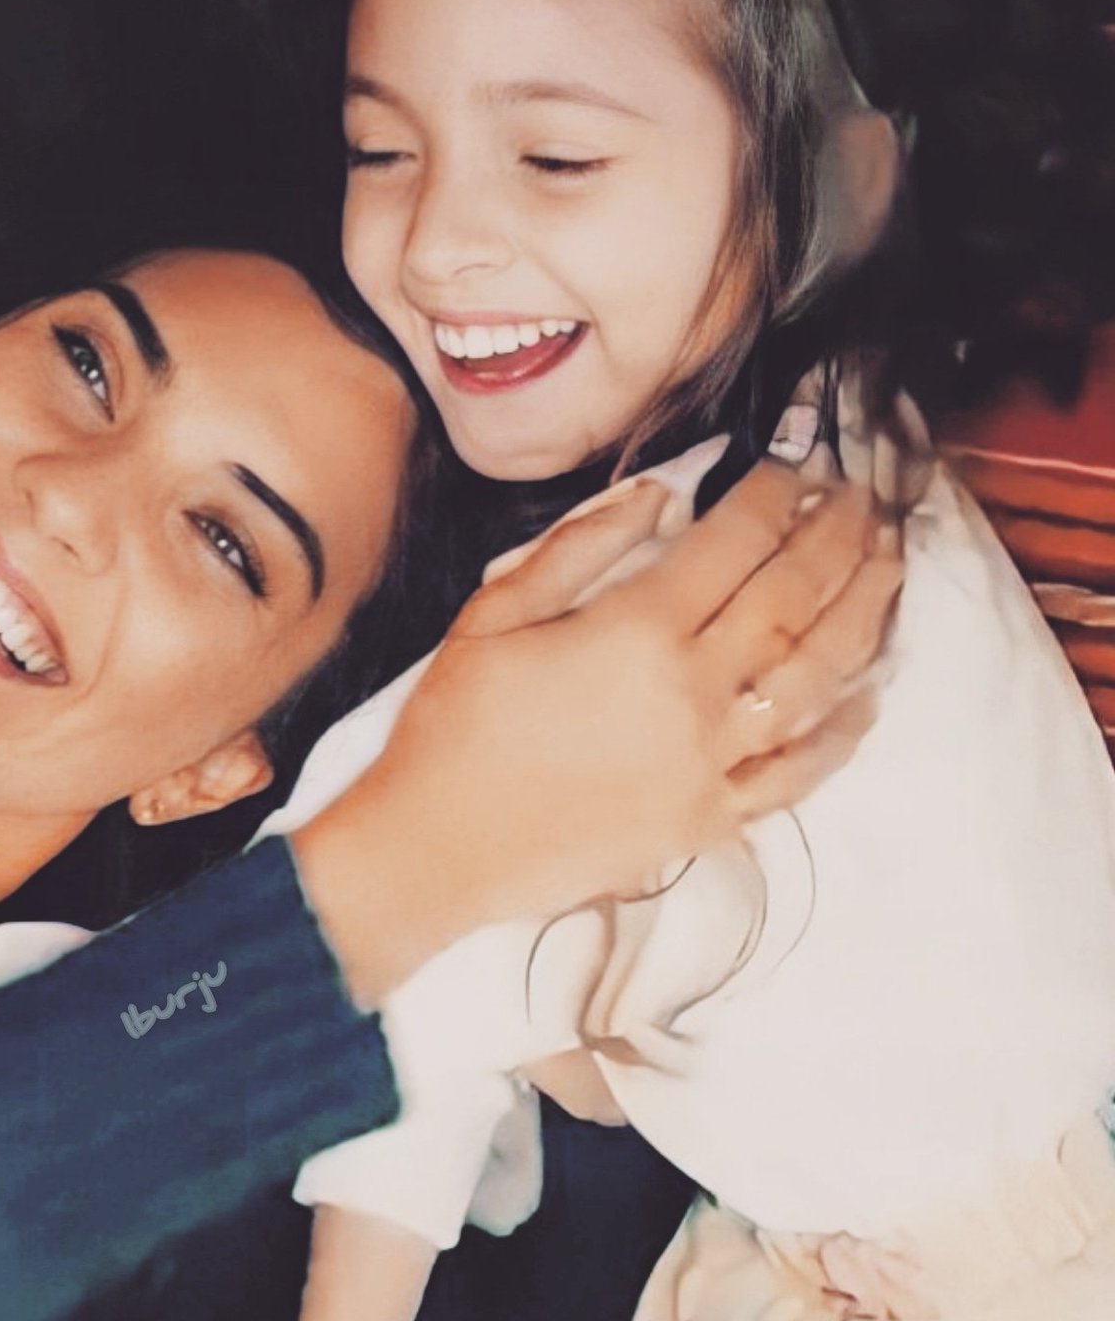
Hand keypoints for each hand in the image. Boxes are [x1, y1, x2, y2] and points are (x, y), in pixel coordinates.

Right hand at [296, 460, 900, 1002]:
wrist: (434, 852)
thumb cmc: (450, 731)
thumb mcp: (491, 616)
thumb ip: (577, 548)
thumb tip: (655, 497)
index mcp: (636, 632)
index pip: (736, 542)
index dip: (775, 495)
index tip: (794, 468)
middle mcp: (692, 693)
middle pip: (794, 599)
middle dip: (838, 538)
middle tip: (863, 500)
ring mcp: (709, 762)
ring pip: (817, 678)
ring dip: (863, 616)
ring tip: (887, 570)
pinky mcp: (708, 820)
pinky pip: (796, 773)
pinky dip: (839, 734)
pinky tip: (863, 698)